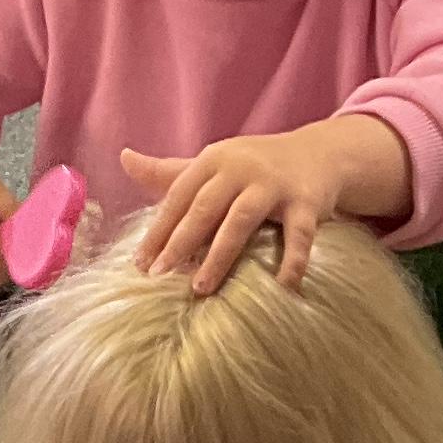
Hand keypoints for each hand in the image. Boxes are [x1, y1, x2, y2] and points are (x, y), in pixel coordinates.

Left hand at [123, 115, 412, 295]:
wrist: (319, 154)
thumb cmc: (254, 167)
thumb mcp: (213, 165)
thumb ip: (169, 171)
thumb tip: (124, 158)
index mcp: (214, 160)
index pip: (178, 197)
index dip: (158, 230)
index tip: (140, 263)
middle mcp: (241, 168)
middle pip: (204, 207)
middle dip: (179, 243)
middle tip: (158, 277)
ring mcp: (274, 184)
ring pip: (241, 220)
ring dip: (219, 255)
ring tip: (201, 289)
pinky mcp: (307, 201)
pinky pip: (299, 235)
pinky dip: (292, 261)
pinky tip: (281, 288)